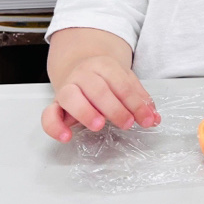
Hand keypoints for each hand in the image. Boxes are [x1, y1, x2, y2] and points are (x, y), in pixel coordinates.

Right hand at [41, 55, 159, 141]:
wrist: (79, 66)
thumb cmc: (106, 79)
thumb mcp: (126, 81)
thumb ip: (140, 99)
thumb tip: (154, 118)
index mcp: (104, 66)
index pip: (122, 84)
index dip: (136, 103)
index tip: (146, 119)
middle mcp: (84, 75)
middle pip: (98, 89)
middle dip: (114, 108)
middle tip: (127, 123)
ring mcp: (67, 88)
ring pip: (71, 96)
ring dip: (85, 111)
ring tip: (99, 125)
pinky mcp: (55, 104)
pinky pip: (49, 114)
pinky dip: (55, 126)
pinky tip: (67, 137)